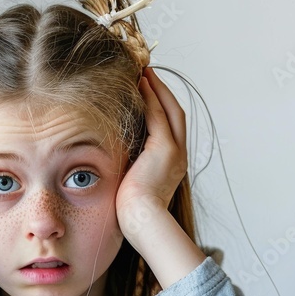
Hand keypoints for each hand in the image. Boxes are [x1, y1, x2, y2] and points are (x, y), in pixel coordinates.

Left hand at [116, 67, 187, 241]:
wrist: (143, 221)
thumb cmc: (133, 211)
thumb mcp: (132, 184)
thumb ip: (130, 168)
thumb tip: (115, 161)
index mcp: (172, 164)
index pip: (171, 127)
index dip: (162, 106)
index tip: (148, 90)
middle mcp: (179, 155)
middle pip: (176, 113)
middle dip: (163, 92)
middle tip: (148, 74)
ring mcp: (175, 151)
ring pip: (170, 110)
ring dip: (157, 89)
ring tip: (144, 74)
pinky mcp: (165, 148)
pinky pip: (158, 116)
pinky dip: (150, 98)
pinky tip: (140, 85)